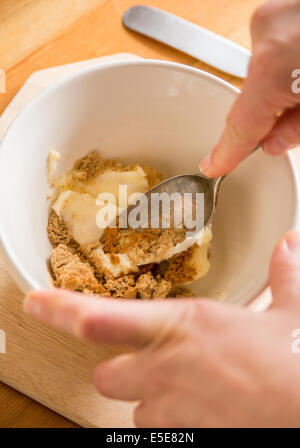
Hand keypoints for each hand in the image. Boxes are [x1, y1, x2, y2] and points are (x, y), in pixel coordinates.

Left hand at [24, 231, 299, 426]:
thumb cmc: (296, 365)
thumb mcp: (293, 311)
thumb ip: (285, 273)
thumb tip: (289, 245)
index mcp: (183, 325)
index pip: (100, 318)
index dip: (61, 309)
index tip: (36, 302)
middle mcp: (167, 366)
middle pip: (105, 374)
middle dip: (118, 369)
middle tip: (144, 361)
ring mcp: (172, 409)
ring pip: (135, 409)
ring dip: (150, 399)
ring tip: (184, 389)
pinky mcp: (185, 437)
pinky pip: (162, 432)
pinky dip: (174, 422)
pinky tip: (203, 412)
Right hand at [200, 0, 299, 176]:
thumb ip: (298, 130)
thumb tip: (275, 141)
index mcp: (276, 66)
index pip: (241, 125)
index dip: (227, 152)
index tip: (215, 165)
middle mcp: (268, 34)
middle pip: (255, 96)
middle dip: (272, 114)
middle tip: (294, 120)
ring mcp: (275, 14)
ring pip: (267, 71)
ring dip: (285, 86)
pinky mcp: (283, 6)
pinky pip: (276, 47)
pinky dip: (290, 63)